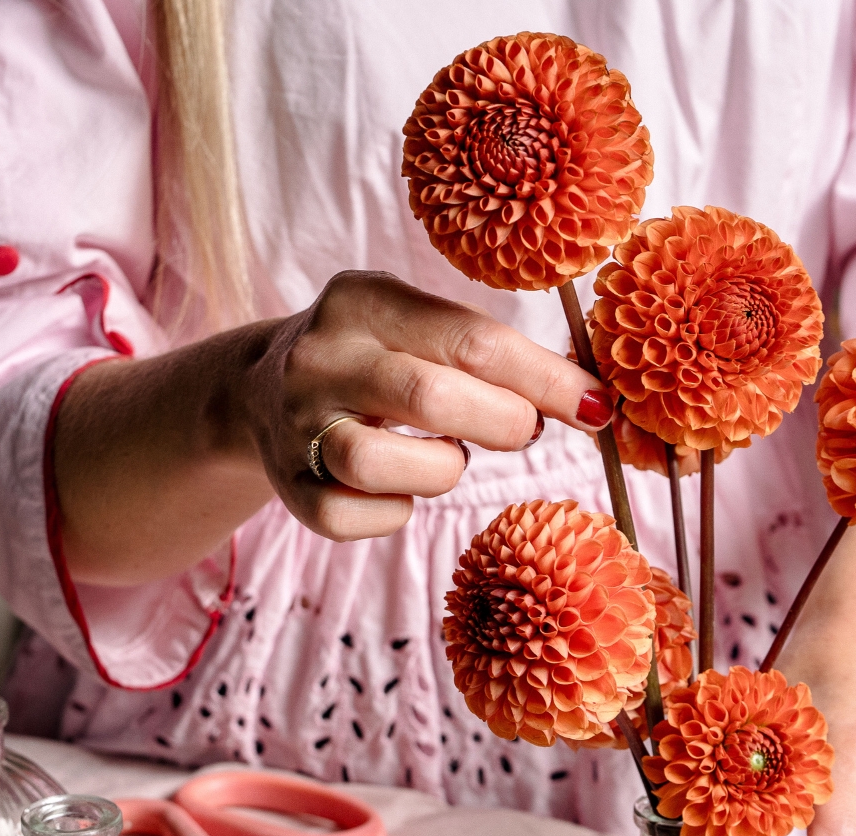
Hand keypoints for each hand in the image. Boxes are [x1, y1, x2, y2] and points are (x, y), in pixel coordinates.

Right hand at [56, 270, 613, 584]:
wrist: (260, 388)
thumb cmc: (377, 356)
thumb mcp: (418, 324)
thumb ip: (489, 350)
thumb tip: (587, 399)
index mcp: (362, 300)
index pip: (474, 339)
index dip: (547, 379)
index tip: (596, 406)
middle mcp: (322, 357)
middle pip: (431, 397)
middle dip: (503, 423)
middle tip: (525, 431)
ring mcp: (296, 424)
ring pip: (378, 463)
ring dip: (440, 469)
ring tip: (448, 456)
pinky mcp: (288, 487)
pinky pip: (354, 517)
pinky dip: (395, 512)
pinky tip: (402, 488)